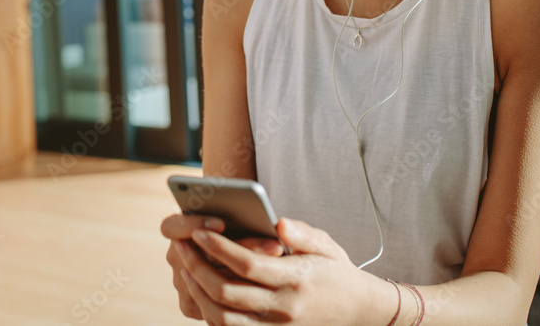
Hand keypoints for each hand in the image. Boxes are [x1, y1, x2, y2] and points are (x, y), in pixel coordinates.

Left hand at [176, 217, 397, 325]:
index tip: (198, 232)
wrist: (357, 310)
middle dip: (198, 267)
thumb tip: (278, 222)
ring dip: (198, 292)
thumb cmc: (336, 270)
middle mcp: (283, 307)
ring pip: (223, 318)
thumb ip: (301, 233)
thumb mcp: (326, 245)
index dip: (218, 248)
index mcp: (295, 279)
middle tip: (182, 247)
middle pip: (227, 293)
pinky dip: (210, 313)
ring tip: (186, 268)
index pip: (247, 265)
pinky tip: (200, 291)